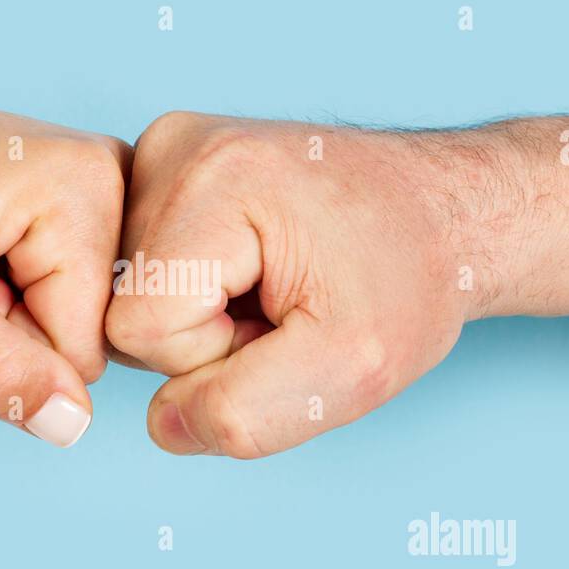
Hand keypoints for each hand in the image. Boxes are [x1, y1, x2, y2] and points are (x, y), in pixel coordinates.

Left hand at [0, 89, 129, 446]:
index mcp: (90, 183)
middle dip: (16, 324)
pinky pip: (68, 289)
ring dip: (14, 308)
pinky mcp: (76, 194)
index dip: (7, 340)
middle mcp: (112, 172)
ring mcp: (97, 180)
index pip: (86, 347)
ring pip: (80, 316)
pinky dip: (16, 287)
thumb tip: (72, 425)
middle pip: (94, 330)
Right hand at [105, 112, 473, 457]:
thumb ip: (244, 413)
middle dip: (204, 334)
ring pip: (128, 291)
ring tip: (274, 285)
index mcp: (214, 180)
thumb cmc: (409, 280)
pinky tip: (253, 269)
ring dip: (199, 314)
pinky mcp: (168, 161)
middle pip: (124, 307)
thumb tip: (163, 422)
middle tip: (285, 305)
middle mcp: (174, 146)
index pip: (137, 329)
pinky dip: (194, 287)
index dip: (211, 355)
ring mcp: (166, 147)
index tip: (285, 321)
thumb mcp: (351, 370)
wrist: (443, 212)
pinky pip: (141, 266)